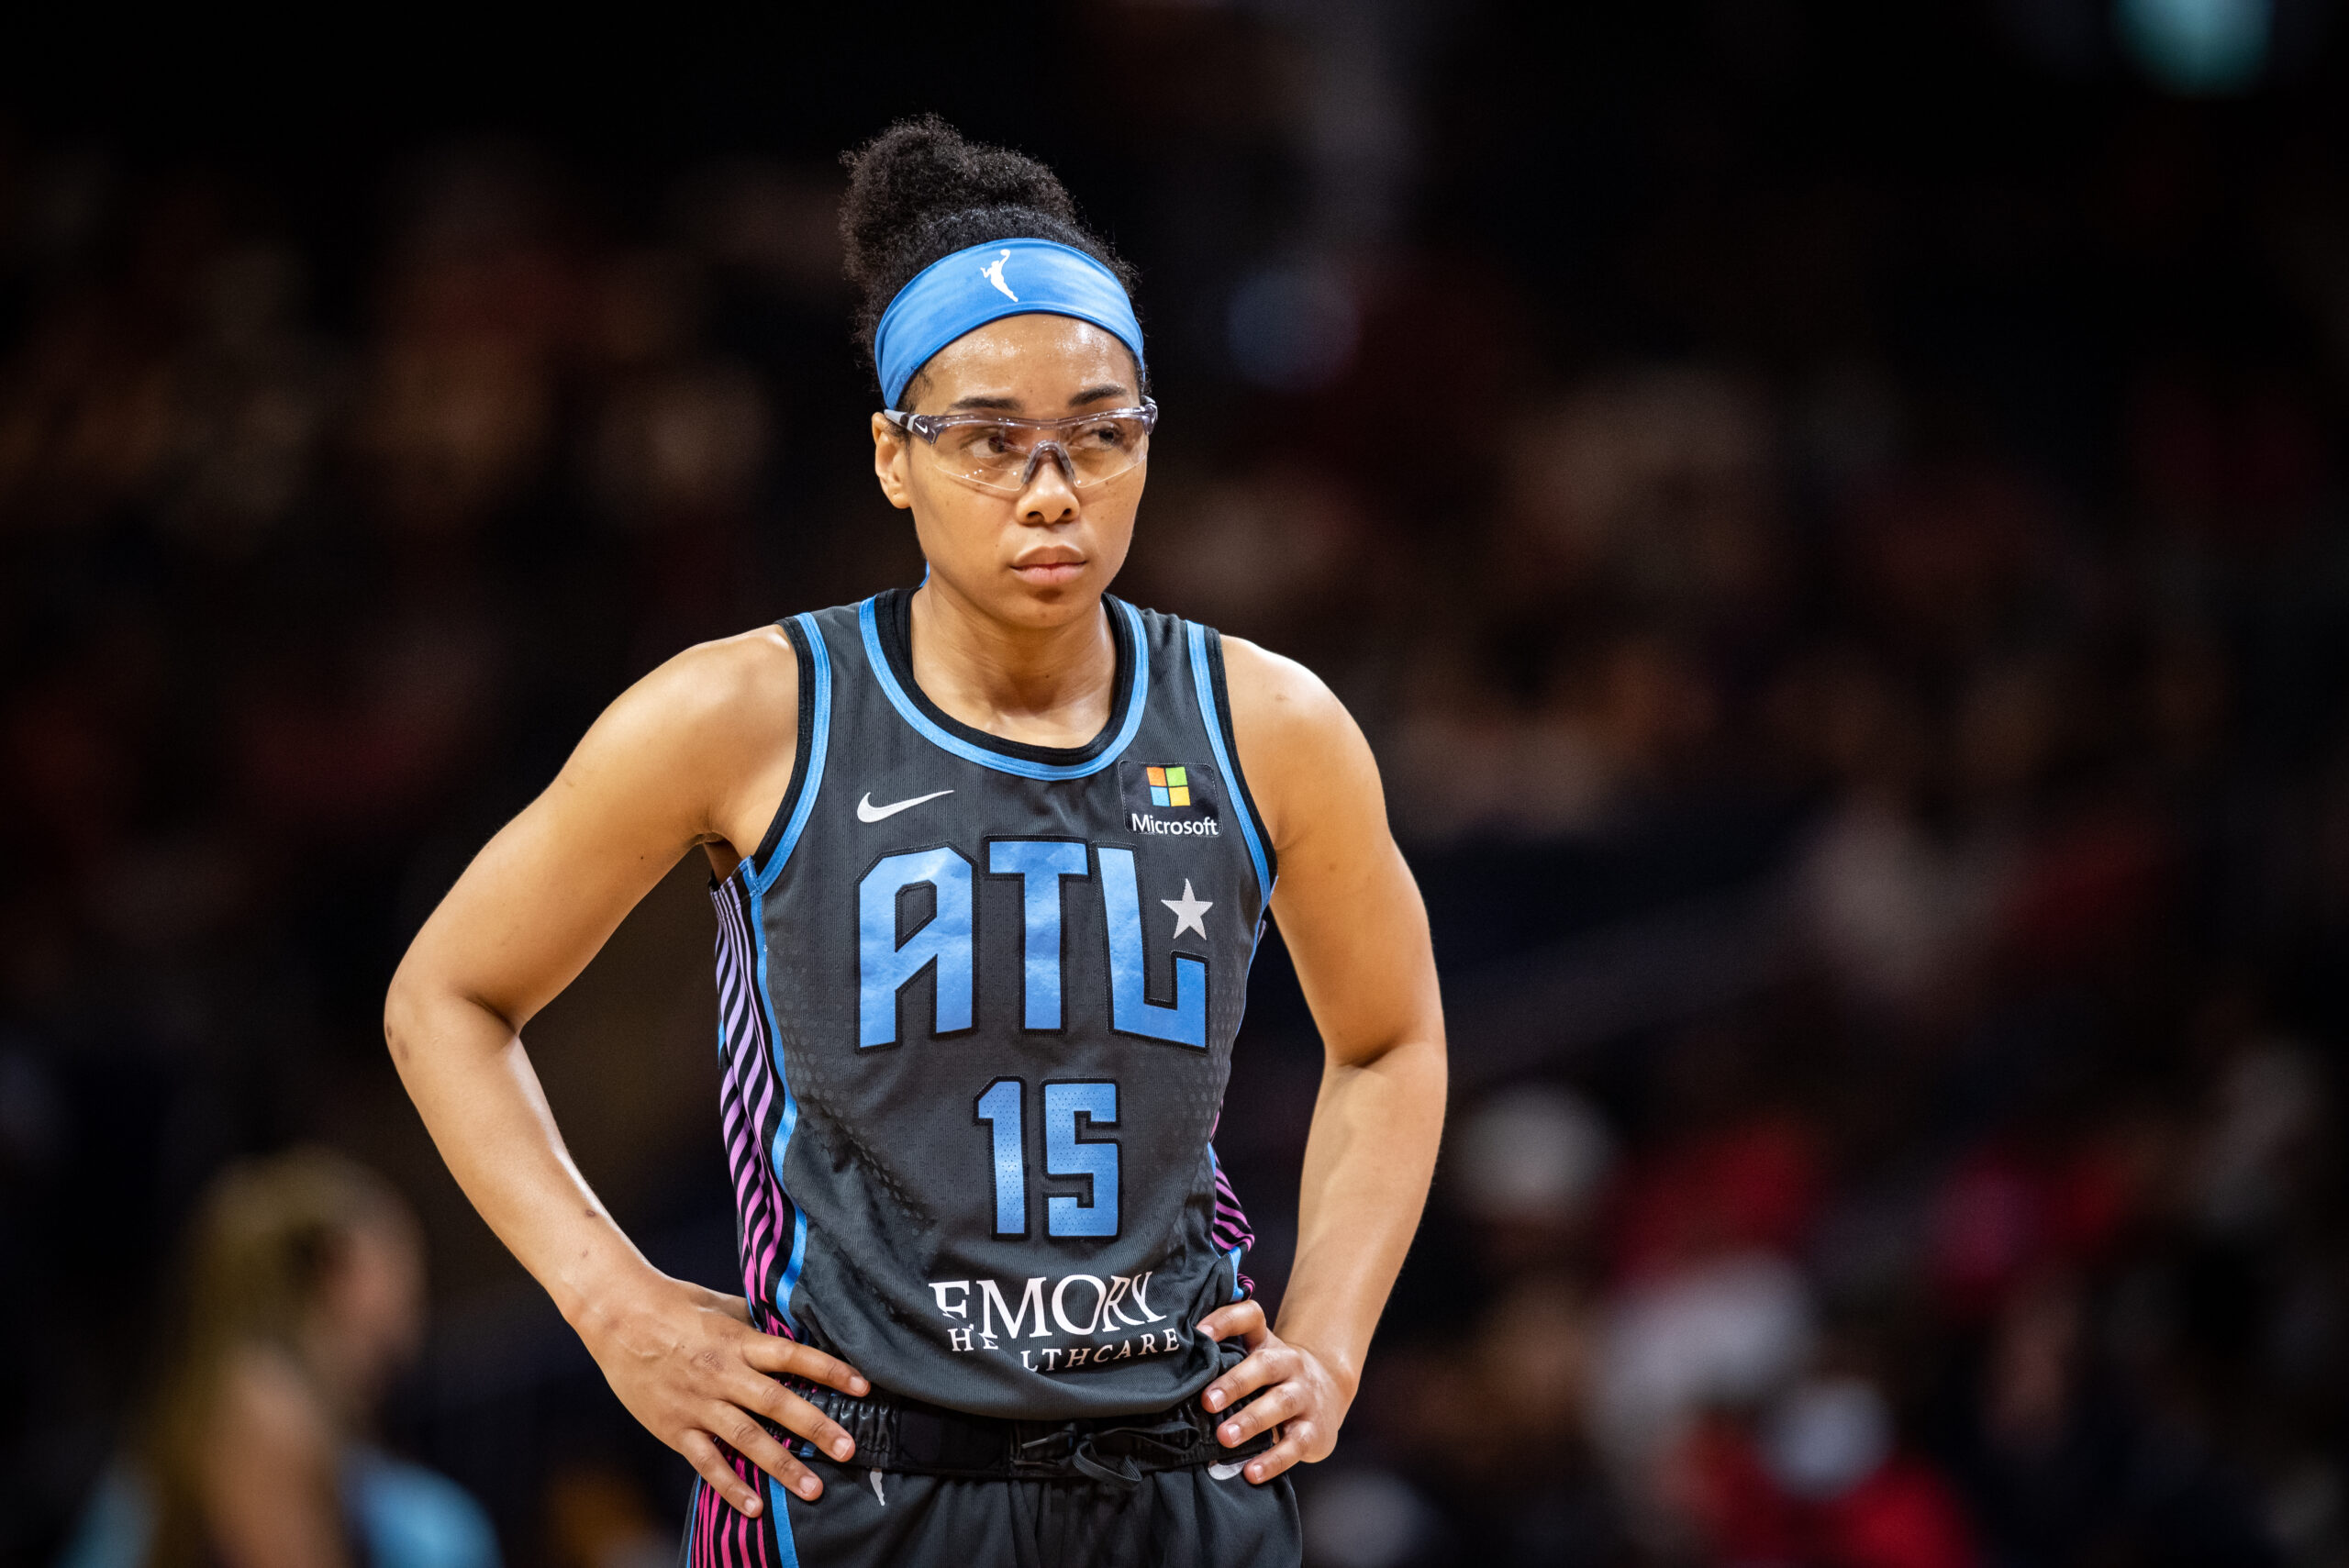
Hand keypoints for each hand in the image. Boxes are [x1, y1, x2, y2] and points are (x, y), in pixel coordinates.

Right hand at [571, 1269, 869, 1514]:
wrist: (618, 1316)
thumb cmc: (676, 1305)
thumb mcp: (724, 1305)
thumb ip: (759, 1322)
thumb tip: (797, 1326)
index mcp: (739, 1341)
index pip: (794, 1356)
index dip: (831, 1371)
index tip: (864, 1387)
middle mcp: (723, 1374)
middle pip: (778, 1403)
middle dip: (817, 1427)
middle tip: (850, 1449)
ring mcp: (698, 1404)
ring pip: (746, 1439)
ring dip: (782, 1466)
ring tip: (813, 1489)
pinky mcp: (674, 1427)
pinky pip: (706, 1462)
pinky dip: (730, 1486)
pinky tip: (754, 1507)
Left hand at [1196, 1300, 1355, 1483]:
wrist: (1328, 1391)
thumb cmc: (1272, 1377)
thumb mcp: (1253, 1359)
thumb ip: (1221, 1360)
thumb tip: (1168, 1372)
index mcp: (1266, 1342)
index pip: (1251, 1317)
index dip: (1226, 1320)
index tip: (1199, 1333)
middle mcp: (1289, 1364)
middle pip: (1265, 1365)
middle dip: (1235, 1383)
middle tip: (1207, 1401)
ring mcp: (1304, 1396)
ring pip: (1281, 1403)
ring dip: (1251, 1420)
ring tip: (1225, 1437)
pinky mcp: (1314, 1430)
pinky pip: (1295, 1445)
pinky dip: (1273, 1460)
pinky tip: (1251, 1471)